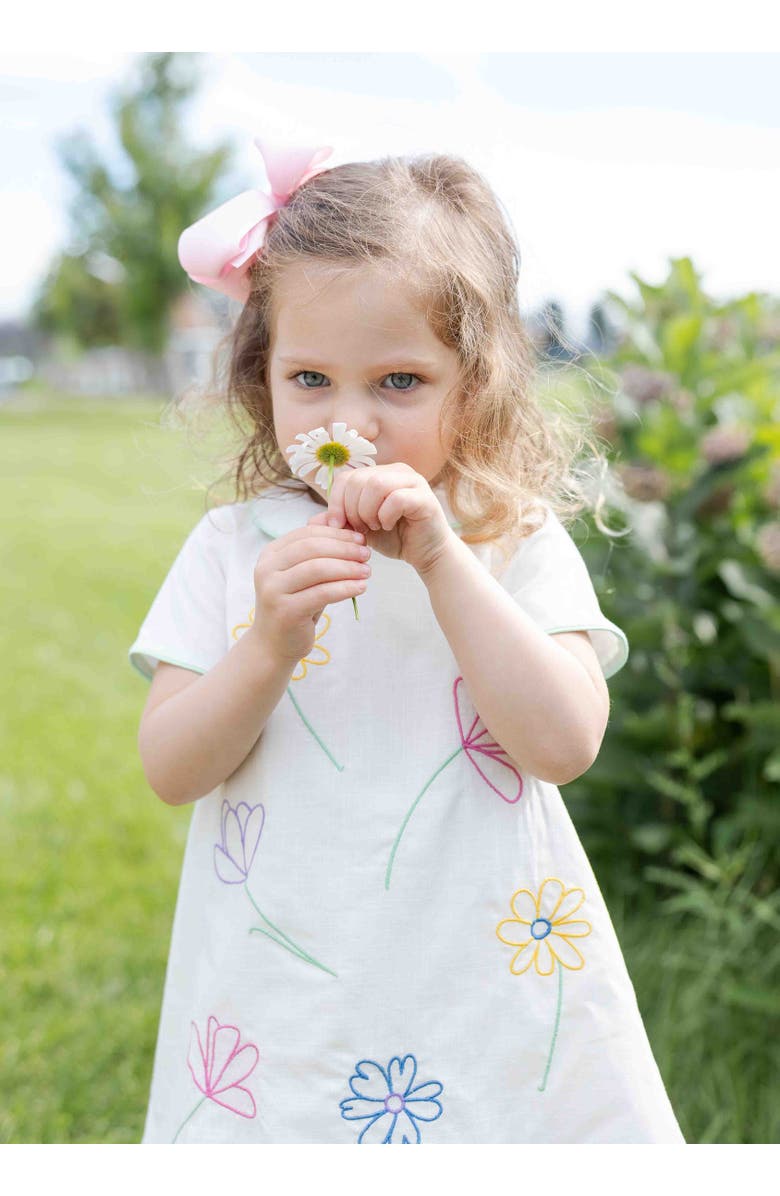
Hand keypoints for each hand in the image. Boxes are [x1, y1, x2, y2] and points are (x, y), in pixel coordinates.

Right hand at [250, 524, 371, 663]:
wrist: (274, 643)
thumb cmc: (296, 604)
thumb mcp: (305, 574)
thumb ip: (319, 549)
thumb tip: (341, 519)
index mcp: (271, 553)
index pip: (307, 533)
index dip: (336, 533)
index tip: (360, 538)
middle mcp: (267, 568)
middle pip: (312, 548)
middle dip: (344, 548)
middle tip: (367, 553)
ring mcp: (273, 589)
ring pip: (318, 569)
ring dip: (347, 568)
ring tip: (367, 571)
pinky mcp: (285, 610)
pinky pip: (322, 593)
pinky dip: (345, 588)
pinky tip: (361, 587)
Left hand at [306, 462, 454, 575]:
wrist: (425, 555)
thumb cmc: (394, 539)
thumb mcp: (358, 530)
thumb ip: (338, 522)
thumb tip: (312, 522)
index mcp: (379, 473)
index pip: (346, 477)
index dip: (336, 502)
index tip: (337, 525)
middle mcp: (397, 471)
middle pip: (358, 479)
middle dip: (351, 509)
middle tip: (360, 528)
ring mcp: (413, 481)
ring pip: (376, 485)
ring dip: (368, 511)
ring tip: (374, 527)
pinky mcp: (425, 497)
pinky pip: (397, 498)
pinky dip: (386, 515)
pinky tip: (389, 526)